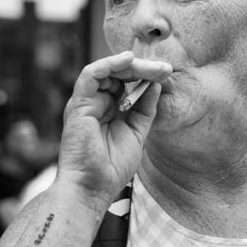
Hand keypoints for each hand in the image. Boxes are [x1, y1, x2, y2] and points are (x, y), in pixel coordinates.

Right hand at [57, 51, 171, 208]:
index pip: (126, 82)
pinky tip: (128, 59)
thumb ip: (145, 109)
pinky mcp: (78, 104)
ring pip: (106, 70)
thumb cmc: (112, 167)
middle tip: (166, 68)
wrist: (93, 188)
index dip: (146, 75)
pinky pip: (90, 75)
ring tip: (153, 66)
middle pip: (118, 74)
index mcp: (108, 109)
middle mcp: (96, 102)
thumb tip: (156, 84)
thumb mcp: (137, 132)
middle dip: (143, 67)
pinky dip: (108, 63)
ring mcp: (86, 102)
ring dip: (131, 65)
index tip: (167, 73)